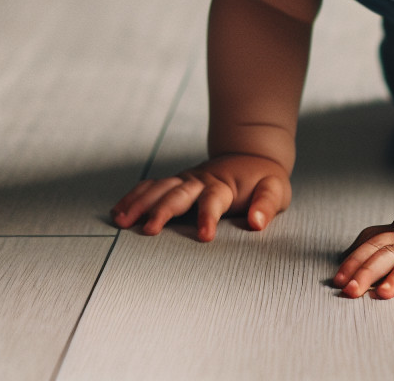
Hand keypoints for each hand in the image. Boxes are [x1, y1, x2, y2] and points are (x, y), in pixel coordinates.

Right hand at [110, 154, 290, 240]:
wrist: (251, 157)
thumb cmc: (263, 180)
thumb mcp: (275, 189)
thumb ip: (267, 204)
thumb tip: (258, 222)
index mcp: (225, 185)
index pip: (215, 200)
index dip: (209, 217)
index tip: (205, 236)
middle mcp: (201, 181)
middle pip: (179, 194)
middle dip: (163, 211)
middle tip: (149, 230)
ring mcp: (185, 180)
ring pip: (160, 188)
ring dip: (141, 203)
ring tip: (122, 221)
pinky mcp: (176, 183)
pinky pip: (152, 187)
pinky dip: (135, 197)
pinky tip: (119, 211)